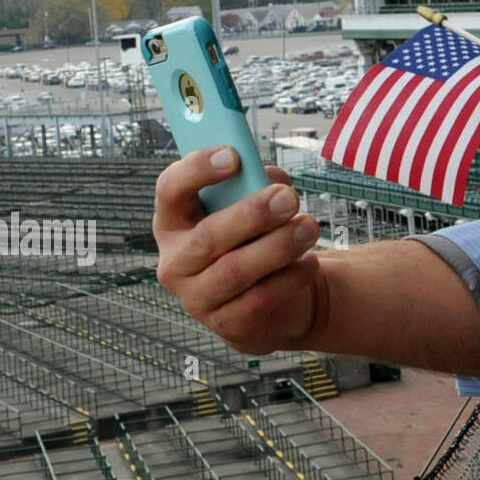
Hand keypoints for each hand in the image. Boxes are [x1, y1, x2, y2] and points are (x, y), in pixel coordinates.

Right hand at [153, 146, 324, 354]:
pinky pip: (259, 300)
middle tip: (288, 198)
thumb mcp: (250, 207)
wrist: (270, 300)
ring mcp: (198, 298)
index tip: (233, 155)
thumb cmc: (254, 240)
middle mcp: (177, 262)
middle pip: (208, 236)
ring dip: (277, 246)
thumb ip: (257, 186)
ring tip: (310, 227)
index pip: (170, 191)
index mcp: (174, 222)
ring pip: (235, 271)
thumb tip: (274, 181)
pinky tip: (310, 262)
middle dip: (252, 214)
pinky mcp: (226, 324)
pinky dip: (290, 278)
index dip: (196, 170)